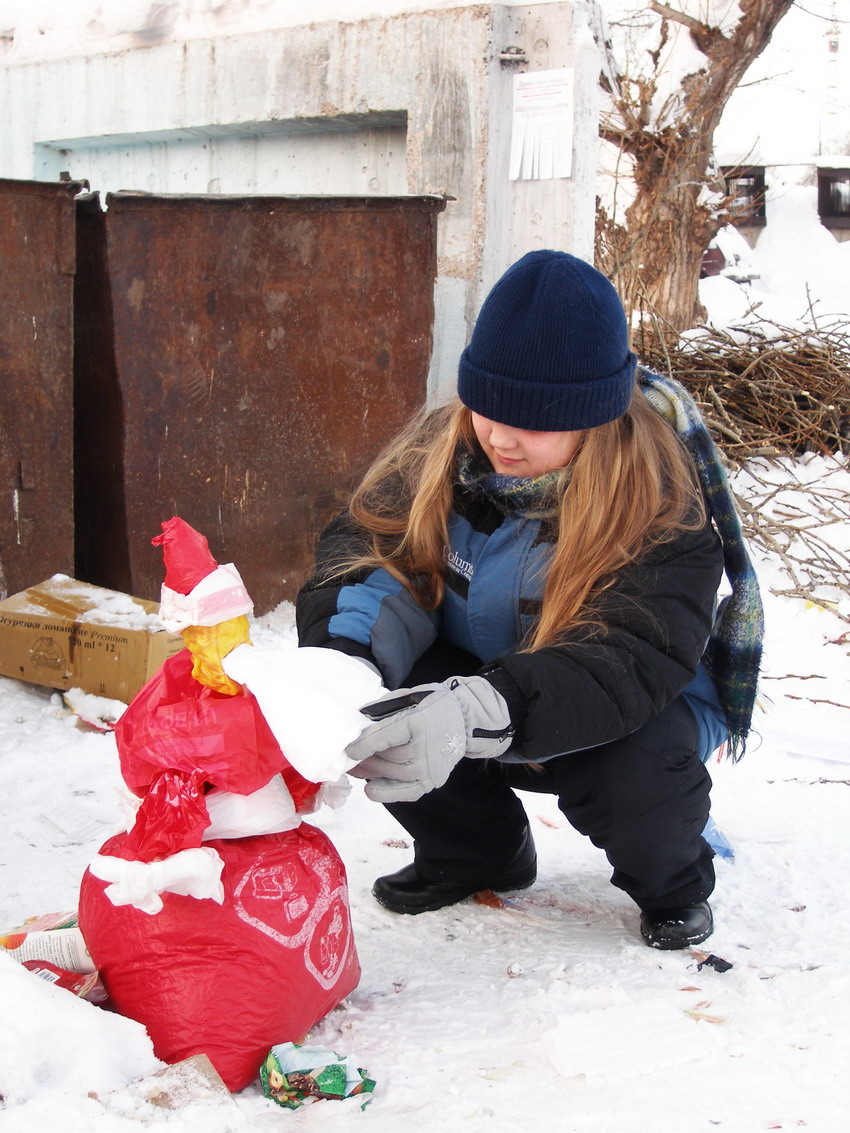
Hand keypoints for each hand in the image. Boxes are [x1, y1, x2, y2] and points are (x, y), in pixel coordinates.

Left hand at [346, 676, 513, 802]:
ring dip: (370, 771)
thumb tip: (357, 720)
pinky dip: (386, 793)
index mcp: (418, 721)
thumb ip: (383, 708)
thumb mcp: (408, 696)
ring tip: (356, 767)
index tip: (348, 749)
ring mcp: (430, 766)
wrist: (466, 720)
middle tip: (348, 757)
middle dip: (365, 757)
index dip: (364, 744)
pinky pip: (406, 792)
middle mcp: (426, 747)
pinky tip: (370, 788)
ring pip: (392, 773)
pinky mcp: (432, 780)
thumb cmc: (432, 705)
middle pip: (387, 756)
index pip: (386, 736)